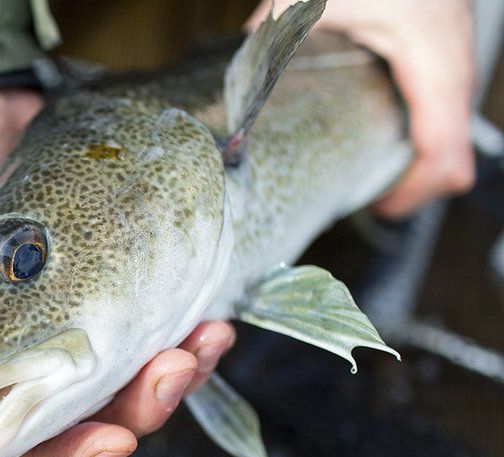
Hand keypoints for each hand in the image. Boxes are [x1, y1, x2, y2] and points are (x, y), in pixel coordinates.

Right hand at [0, 88, 235, 456]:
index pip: (9, 442)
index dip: (57, 455)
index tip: (107, 441)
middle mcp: (19, 352)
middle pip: (82, 421)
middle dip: (135, 414)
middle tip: (171, 375)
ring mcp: (73, 319)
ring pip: (127, 385)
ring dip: (172, 380)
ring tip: (200, 343)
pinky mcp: (113, 284)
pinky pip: (156, 330)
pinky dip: (187, 336)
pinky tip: (210, 320)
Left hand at [248, 0, 475, 217]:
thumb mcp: (301, 0)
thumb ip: (266, 53)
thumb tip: (230, 114)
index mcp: (426, 50)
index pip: (441, 150)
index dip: (412, 194)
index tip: (374, 208)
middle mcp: (451, 49)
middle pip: (454, 147)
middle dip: (413, 182)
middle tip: (368, 197)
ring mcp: (454, 41)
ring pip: (453, 122)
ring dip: (416, 154)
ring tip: (370, 170)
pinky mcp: (444, 33)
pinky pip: (444, 96)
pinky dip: (417, 121)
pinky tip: (374, 123)